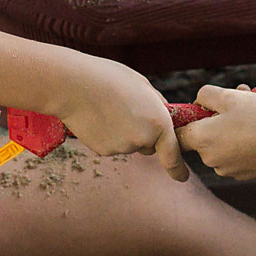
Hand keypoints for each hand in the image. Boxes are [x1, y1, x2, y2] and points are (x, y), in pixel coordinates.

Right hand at [50, 55, 188, 180]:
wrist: (73, 85)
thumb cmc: (109, 78)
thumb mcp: (143, 85)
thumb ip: (157, 104)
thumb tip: (163, 114)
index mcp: (159, 123)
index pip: (173, 155)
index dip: (179, 169)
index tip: (182, 177)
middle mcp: (143, 140)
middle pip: (149, 145)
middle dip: (144, 134)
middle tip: (126, 110)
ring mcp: (122, 148)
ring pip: (128, 144)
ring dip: (123, 132)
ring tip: (108, 109)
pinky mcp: (103, 151)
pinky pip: (111, 145)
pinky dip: (107, 135)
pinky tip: (97, 117)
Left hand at [179, 84, 255, 178]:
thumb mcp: (230, 95)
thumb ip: (205, 94)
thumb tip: (198, 102)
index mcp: (200, 139)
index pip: (178, 135)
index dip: (186, 122)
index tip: (199, 113)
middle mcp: (209, 159)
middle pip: (201, 140)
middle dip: (213, 125)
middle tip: (234, 110)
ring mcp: (226, 170)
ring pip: (219, 148)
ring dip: (228, 135)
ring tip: (250, 120)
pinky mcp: (241, 175)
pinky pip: (234, 157)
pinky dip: (241, 147)